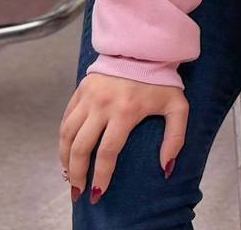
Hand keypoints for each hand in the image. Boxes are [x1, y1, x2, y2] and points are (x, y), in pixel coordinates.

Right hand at [59, 73, 187, 202]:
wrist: (145, 47)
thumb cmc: (162, 79)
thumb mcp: (177, 105)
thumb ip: (175, 137)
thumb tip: (166, 168)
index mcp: (125, 110)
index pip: (106, 153)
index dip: (101, 177)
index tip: (98, 194)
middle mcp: (102, 104)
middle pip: (81, 147)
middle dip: (77, 174)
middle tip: (78, 191)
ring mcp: (89, 96)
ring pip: (67, 134)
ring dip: (65, 158)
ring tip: (69, 175)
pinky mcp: (81, 89)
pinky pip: (66, 118)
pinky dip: (63, 138)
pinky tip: (66, 150)